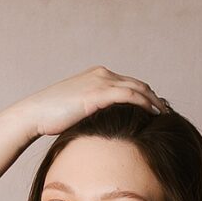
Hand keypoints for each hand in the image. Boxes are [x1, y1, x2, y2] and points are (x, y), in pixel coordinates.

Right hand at [13, 65, 170, 141]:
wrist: (35, 114)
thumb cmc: (50, 116)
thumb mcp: (76, 110)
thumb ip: (93, 111)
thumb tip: (104, 126)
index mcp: (97, 76)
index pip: (129, 84)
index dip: (145, 96)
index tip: (156, 110)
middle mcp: (102, 74)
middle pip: (138, 84)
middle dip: (154, 98)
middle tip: (166, 113)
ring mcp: (100, 81)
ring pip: (138, 88)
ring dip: (154, 102)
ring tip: (165, 116)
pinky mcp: (98, 93)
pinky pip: (130, 95)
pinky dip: (144, 103)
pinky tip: (154, 115)